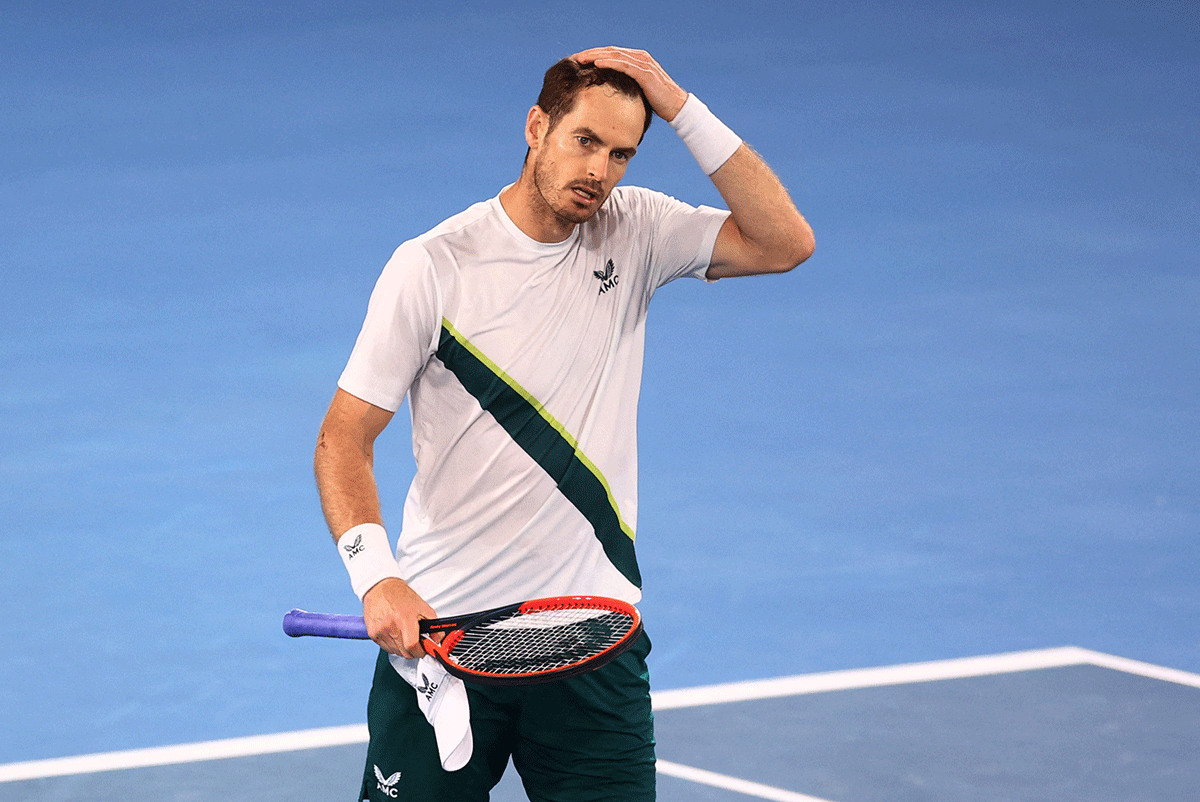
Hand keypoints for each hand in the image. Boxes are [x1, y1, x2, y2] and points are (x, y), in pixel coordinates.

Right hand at [362, 577, 437, 658]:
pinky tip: (394, 633)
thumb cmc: (400, 596)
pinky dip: (392, 644)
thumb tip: (437, 639)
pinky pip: (385, 648)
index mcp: (405, 619)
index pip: (412, 646)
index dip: (420, 651)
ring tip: (403, 633)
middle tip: (415, 641)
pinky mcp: (372, 633)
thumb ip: (433, 625)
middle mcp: (390, 626)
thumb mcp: (422, 607)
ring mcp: (380, 631)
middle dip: (413, 650)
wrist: (380, 588)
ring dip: (402, 647)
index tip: (423, 650)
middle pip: (404, 652)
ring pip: (395, 652)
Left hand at [572, 46, 688, 122]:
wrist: (676, 107)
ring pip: (615, 55)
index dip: (595, 55)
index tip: (580, 61)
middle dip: (592, 53)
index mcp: (637, 60)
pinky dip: (609, 63)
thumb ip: (626, 85)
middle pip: (611, 51)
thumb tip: (610, 93)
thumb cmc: (657, 102)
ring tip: (582, 59)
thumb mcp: (638, 90)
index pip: (612, 54)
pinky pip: (624, 65)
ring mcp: (643, 64)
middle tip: (576, 57)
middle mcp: (640, 58)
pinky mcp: (645, 73)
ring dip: (597, 56)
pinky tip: (597, 64)